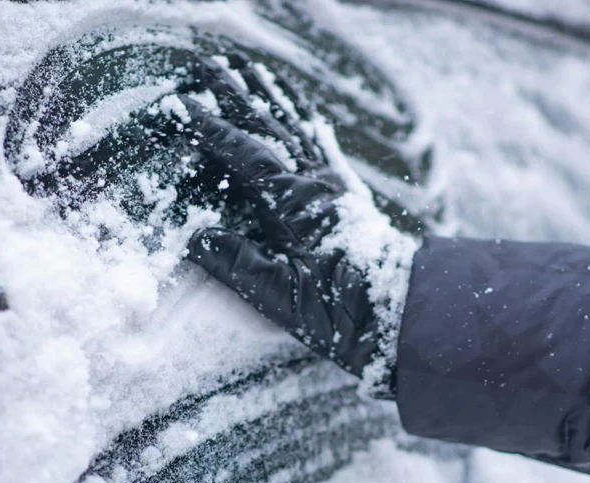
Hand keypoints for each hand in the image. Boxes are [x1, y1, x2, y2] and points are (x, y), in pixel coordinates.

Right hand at [179, 53, 411, 396]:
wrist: (402, 309)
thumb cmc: (344, 310)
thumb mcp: (284, 297)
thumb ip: (239, 264)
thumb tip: (196, 235)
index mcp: (297, 204)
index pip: (247, 156)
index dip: (214, 131)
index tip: (186, 108)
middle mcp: (316, 182)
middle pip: (270, 126)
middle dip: (237, 94)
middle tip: (209, 65)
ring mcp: (333, 182)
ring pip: (296, 125)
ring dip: (270, 95)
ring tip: (249, 68)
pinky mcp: (346, 189)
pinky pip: (322, 142)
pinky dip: (306, 118)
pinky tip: (299, 105)